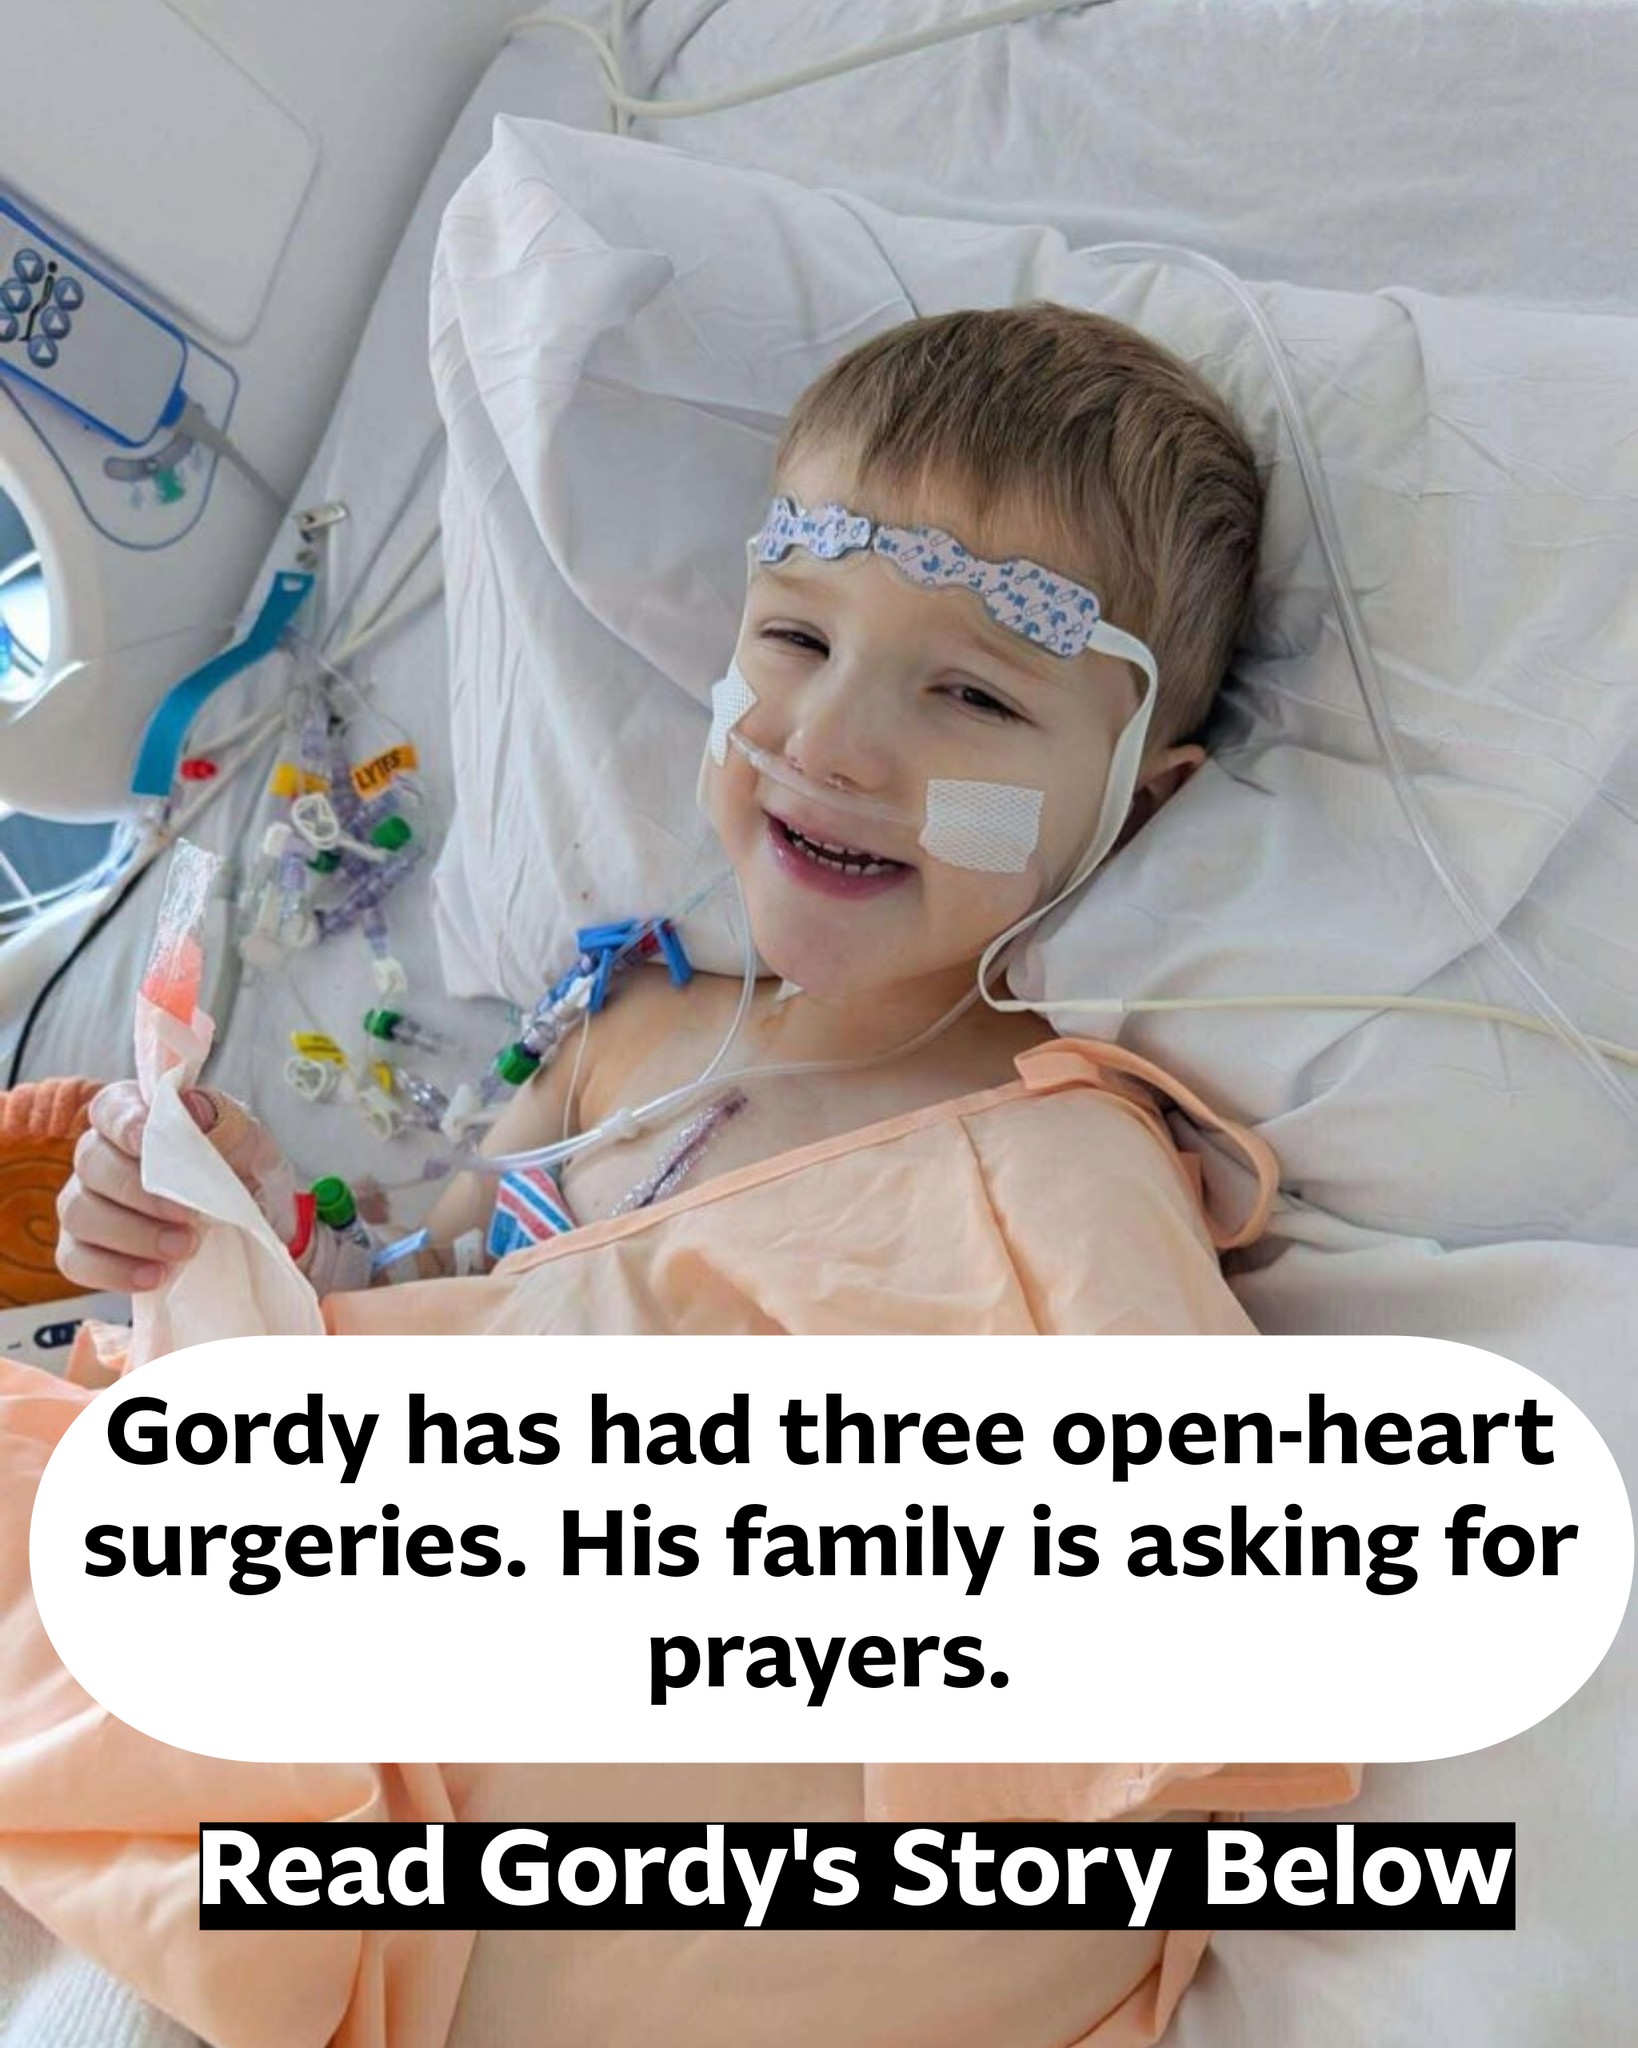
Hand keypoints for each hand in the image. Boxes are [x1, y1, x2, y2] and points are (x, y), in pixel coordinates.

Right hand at [55, 1081, 265, 1294]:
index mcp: (135, 1116)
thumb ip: (221, 1122)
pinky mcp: (83, 1247)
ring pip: (79, 1213)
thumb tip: (190, 1108)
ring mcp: (85, 1201)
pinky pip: (76, 1260)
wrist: (250, 1214)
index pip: (110, 1108)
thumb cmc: (238, 1167)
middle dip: (139, 1193)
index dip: (123, 1125)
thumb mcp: (245, 1139)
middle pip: (91, 1163)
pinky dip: (113, 1271)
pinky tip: (155, 1276)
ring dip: (131, 1234)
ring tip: (182, 1249)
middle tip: (188, 1217)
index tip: (148, 1143)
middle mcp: (99, 1154)